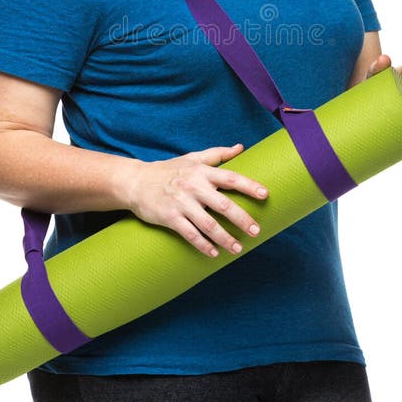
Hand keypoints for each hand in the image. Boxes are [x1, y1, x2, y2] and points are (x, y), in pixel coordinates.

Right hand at [127, 144, 268, 257]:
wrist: (136, 182)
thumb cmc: (169, 170)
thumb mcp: (192, 158)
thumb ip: (217, 154)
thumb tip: (241, 147)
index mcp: (201, 171)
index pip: (230, 178)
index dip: (249, 186)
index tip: (265, 195)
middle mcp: (193, 186)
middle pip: (223, 205)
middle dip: (242, 219)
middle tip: (256, 231)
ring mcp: (181, 203)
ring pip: (208, 224)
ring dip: (225, 238)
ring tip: (238, 248)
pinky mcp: (170, 217)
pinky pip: (190, 234)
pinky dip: (203, 246)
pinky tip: (214, 253)